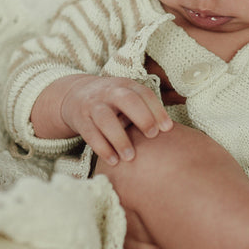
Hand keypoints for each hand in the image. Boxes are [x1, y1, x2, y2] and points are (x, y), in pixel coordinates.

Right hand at [52, 74, 172, 165]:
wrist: (74, 95)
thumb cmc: (112, 102)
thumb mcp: (127, 96)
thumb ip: (146, 109)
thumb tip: (174, 132)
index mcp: (126, 86)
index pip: (144, 94)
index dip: (157, 110)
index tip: (168, 128)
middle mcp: (110, 93)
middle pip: (126, 100)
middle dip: (141, 117)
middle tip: (152, 136)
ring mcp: (93, 105)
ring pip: (105, 119)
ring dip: (119, 138)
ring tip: (130, 157)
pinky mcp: (81, 120)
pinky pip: (91, 134)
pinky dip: (102, 148)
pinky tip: (114, 161)